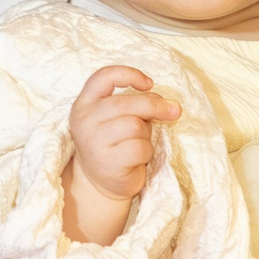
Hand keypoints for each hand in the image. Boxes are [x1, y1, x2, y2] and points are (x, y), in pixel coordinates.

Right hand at [68, 66, 178, 201]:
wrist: (100, 184)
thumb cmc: (115, 145)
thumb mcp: (117, 118)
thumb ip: (134, 105)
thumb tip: (169, 106)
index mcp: (84, 104)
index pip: (104, 77)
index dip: (129, 74)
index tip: (149, 84)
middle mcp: (84, 121)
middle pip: (126, 103)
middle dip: (155, 105)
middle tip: (174, 110)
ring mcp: (93, 142)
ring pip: (135, 125)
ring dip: (146, 134)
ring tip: (140, 142)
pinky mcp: (107, 162)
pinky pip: (139, 148)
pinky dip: (146, 151)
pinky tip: (139, 158)